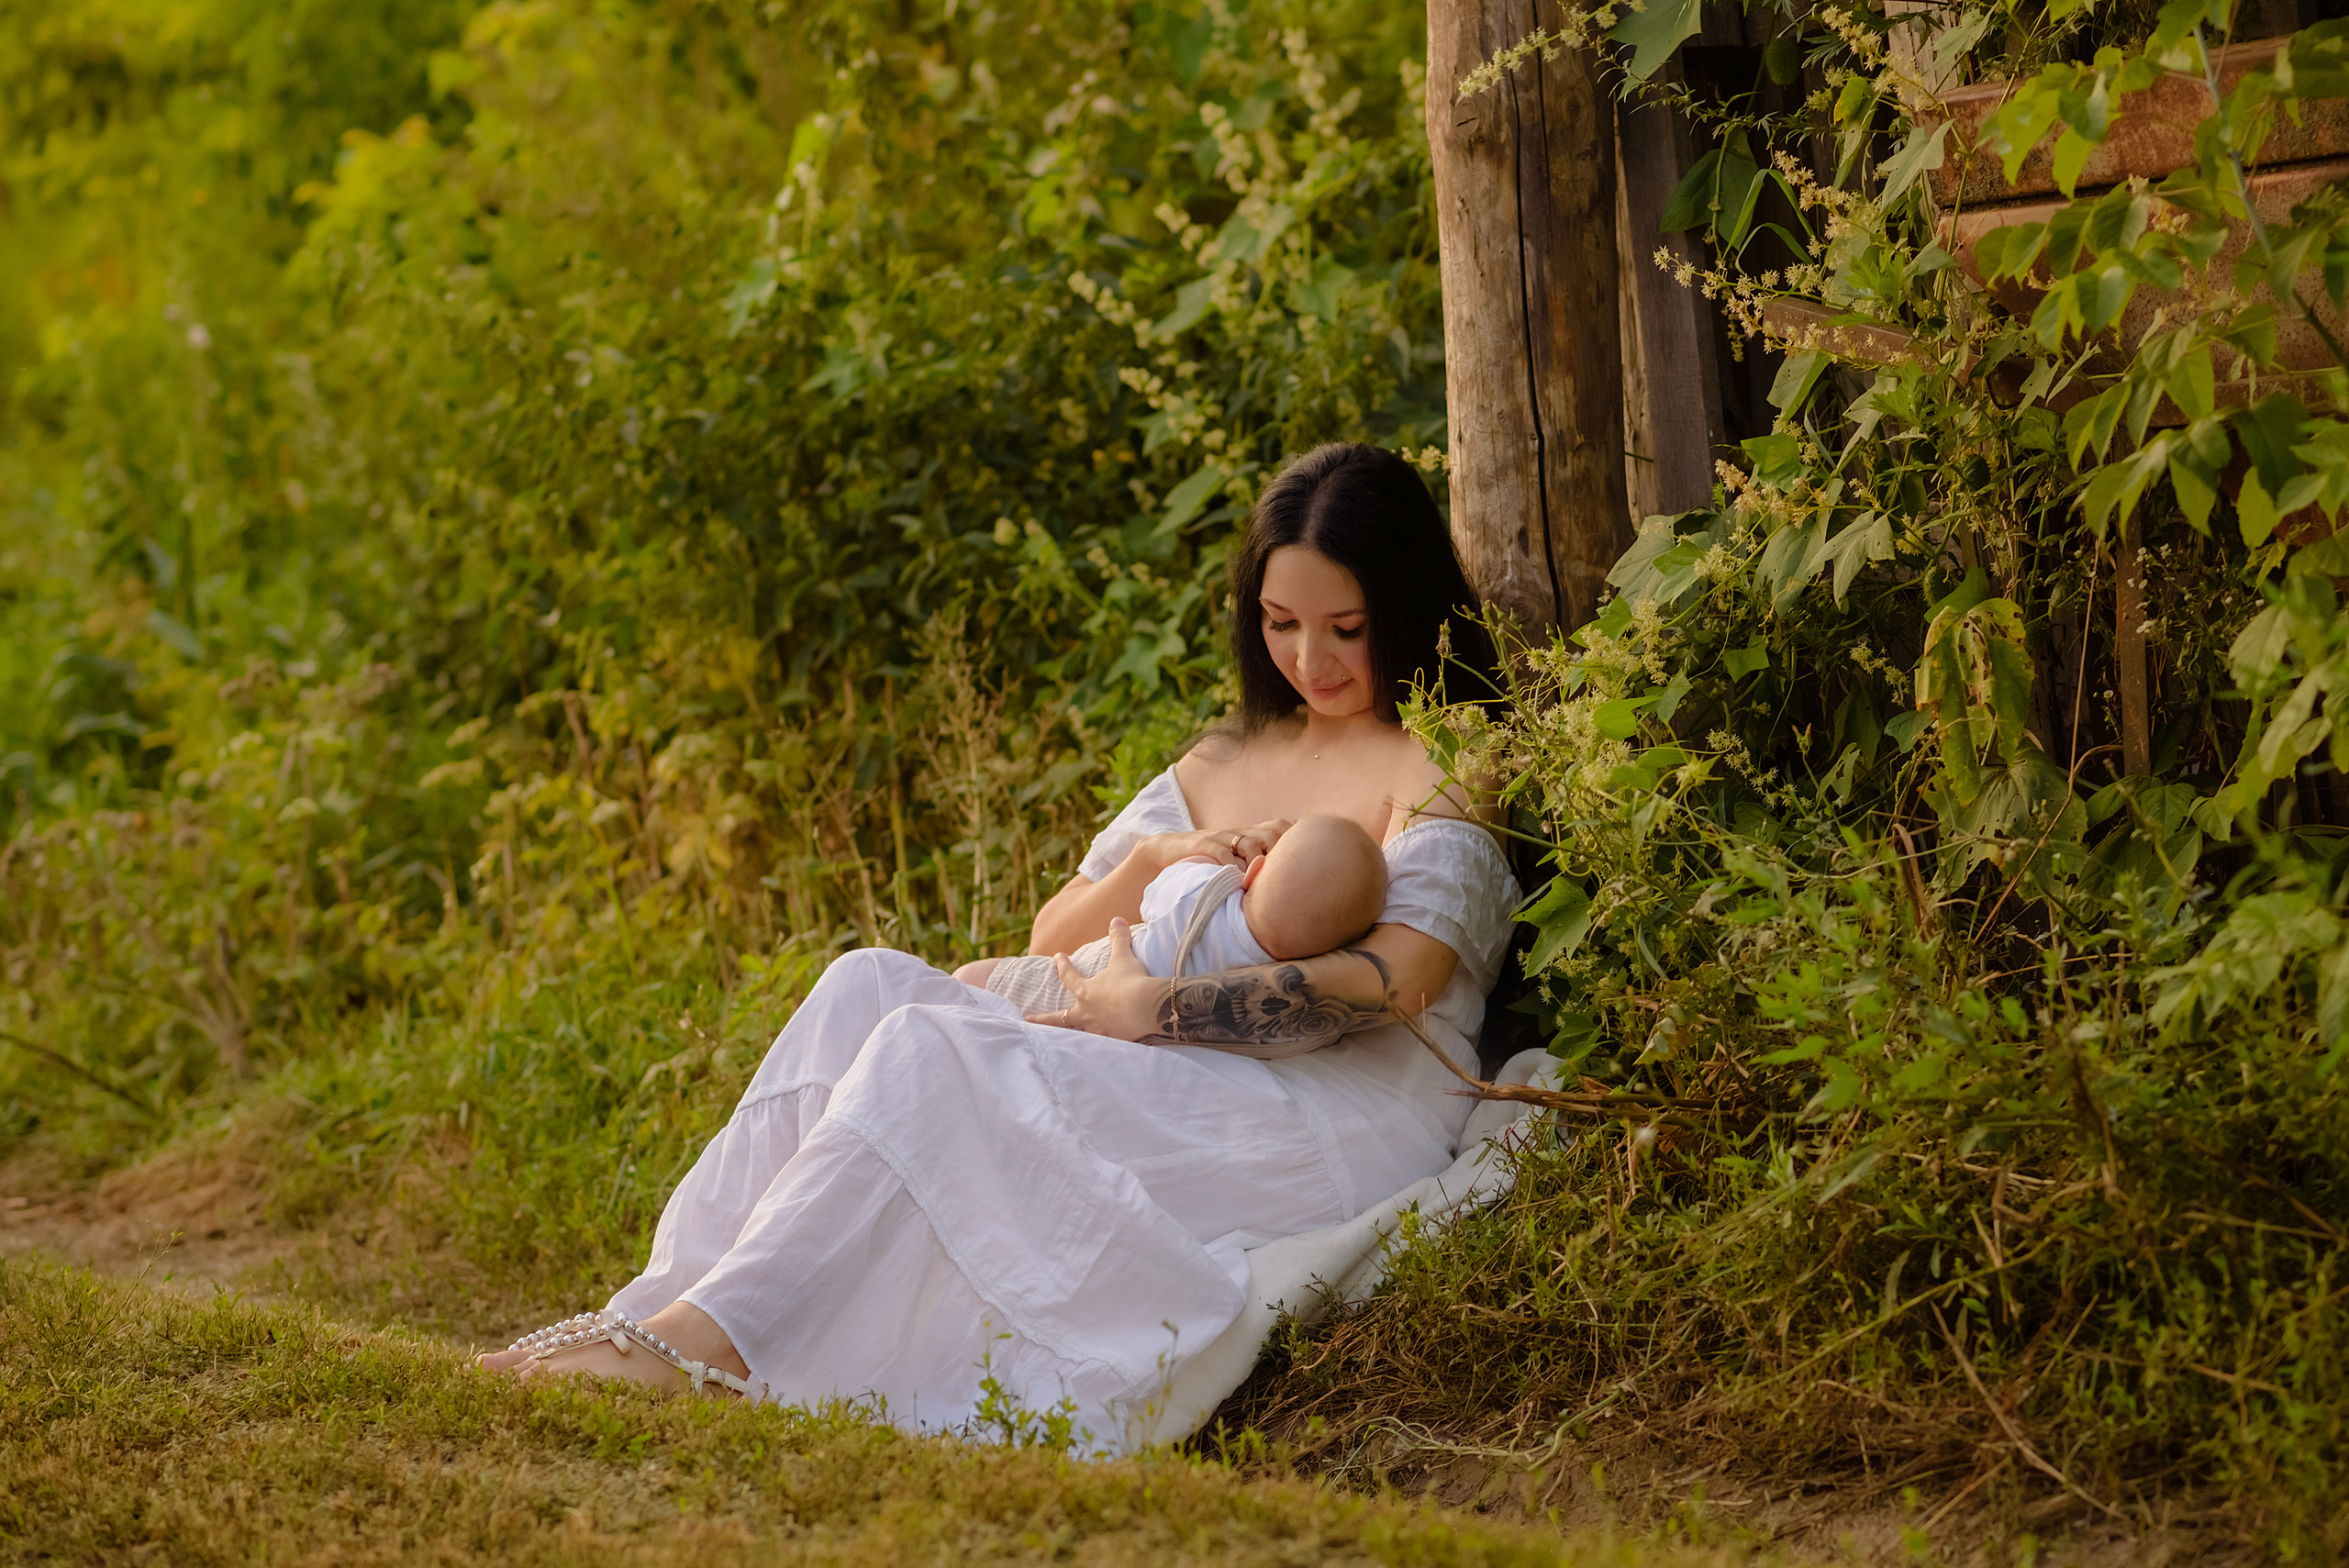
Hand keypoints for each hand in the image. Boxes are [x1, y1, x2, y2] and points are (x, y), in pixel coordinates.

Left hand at [1027, 919, 1162, 1040]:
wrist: (1150, 1008)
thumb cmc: (1132, 981)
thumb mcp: (1124, 958)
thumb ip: (1118, 939)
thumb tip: (1117, 920)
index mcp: (1086, 991)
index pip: (1068, 976)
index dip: (1062, 965)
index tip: (1057, 957)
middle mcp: (1087, 1012)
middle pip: (1059, 1017)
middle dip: (1043, 1017)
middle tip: (1027, 1018)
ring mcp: (1098, 1029)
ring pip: (1076, 1033)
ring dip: (1066, 1034)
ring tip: (1058, 1041)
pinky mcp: (1112, 1041)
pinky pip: (1099, 1044)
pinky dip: (1094, 1046)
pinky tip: (1092, 1050)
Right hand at [1143, 818, 1290, 873]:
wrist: (1168, 849)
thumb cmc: (1208, 858)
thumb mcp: (1235, 855)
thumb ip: (1256, 862)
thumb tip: (1283, 883)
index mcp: (1250, 832)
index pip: (1282, 827)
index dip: (1293, 842)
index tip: (1297, 865)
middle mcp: (1239, 831)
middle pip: (1271, 835)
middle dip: (1279, 856)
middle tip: (1279, 882)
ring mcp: (1221, 837)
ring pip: (1250, 844)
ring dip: (1257, 866)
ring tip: (1258, 887)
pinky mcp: (1202, 845)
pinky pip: (1221, 852)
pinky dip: (1231, 866)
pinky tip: (1235, 883)